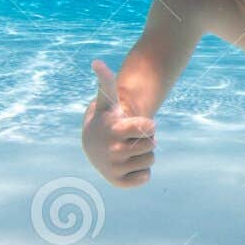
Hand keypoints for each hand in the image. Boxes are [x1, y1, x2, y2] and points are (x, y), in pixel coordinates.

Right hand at [81, 59, 157, 188]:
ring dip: (144, 154)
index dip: (147, 125)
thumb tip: (96, 62)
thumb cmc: (106, 119)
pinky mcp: (118, 182)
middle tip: (130, 138)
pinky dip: (141, 171)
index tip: (135, 124)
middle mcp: (113, 151)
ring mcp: (115, 168)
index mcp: (114, 130)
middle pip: (152, 145)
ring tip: (128, 149)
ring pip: (150, 160)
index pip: (150, 128)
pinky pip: (145, 177)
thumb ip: (106, 81)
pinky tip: (128, 163)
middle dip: (146, 140)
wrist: (92, 145)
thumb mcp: (107, 101)